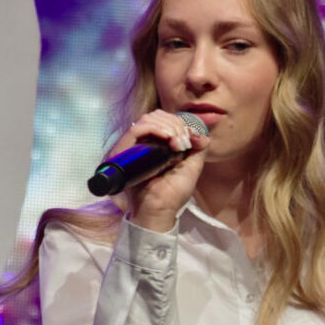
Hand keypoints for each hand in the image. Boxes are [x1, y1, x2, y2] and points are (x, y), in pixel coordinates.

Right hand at [110, 110, 209, 231]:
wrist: (158, 209)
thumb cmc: (173, 194)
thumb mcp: (192, 168)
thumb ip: (199, 149)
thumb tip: (198, 132)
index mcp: (161, 145)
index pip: (167, 120)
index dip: (180, 124)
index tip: (190, 141)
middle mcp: (147, 142)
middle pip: (158, 116)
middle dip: (176, 125)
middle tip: (183, 144)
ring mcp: (136, 145)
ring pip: (148, 119)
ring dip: (167, 127)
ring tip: (176, 144)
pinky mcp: (126, 150)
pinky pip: (137, 128)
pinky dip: (154, 128)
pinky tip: (167, 139)